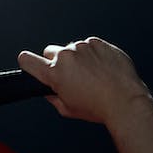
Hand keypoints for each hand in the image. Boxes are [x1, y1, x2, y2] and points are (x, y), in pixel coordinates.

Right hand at [18, 37, 152, 124]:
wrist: (125, 101)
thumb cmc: (98, 107)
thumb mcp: (67, 109)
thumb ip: (53, 97)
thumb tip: (50, 91)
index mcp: (54, 73)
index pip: (27, 60)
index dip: (27, 62)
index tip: (29, 63)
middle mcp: (66, 56)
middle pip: (50, 51)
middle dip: (56, 62)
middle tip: (70, 76)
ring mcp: (83, 47)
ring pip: (72, 49)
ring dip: (77, 58)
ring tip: (92, 75)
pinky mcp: (98, 43)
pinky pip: (89, 46)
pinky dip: (93, 54)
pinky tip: (101, 68)